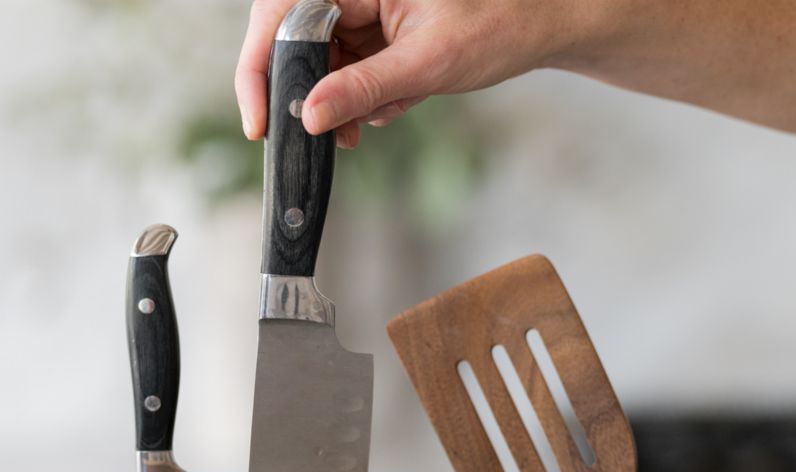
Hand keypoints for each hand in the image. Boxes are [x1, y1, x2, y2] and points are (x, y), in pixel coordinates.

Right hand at [235, 0, 572, 147]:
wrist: (536, 27)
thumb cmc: (496, 24)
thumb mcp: (426, 62)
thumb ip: (364, 88)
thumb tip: (310, 117)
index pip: (280, 13)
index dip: (259, 68)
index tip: (260, 121)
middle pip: (294, 41)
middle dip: (312, 93)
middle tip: (331, 134)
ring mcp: (361, 6)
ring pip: (321, 62)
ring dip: (344, 101)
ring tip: (379, 116)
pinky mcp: (373, 28)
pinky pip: (347, 68)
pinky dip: (365, 96)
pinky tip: (396, 101)